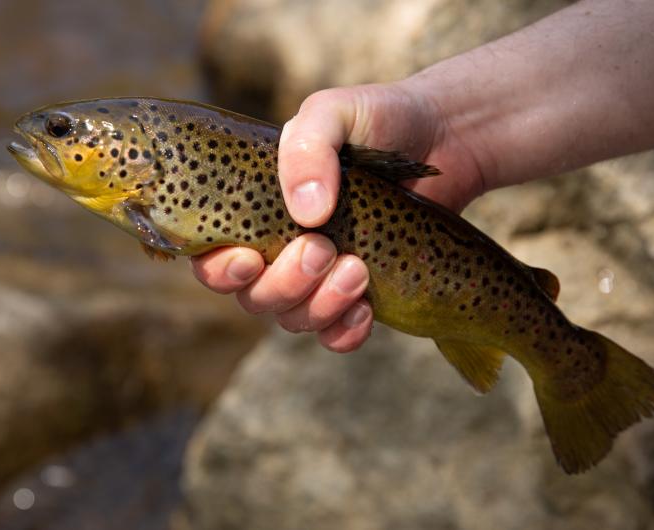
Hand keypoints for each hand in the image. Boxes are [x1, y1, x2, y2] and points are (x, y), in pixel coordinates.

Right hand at [191, 80, 487, 351]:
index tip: (249, 258)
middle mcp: (277, 247)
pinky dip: (345, 331)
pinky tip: (365, 309)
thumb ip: (308, 147)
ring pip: (294, 318)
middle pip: (254, 296)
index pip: (211, 256)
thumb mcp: (335, 112)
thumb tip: (306, 214)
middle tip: (322, 248)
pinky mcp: (357, 295)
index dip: (219, 270)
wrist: (443, 137)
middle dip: (283, 283)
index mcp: (252, 208)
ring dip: (320, 305)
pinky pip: (335, 335)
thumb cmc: (376, 118)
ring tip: (358, 268)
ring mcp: (318, 276)